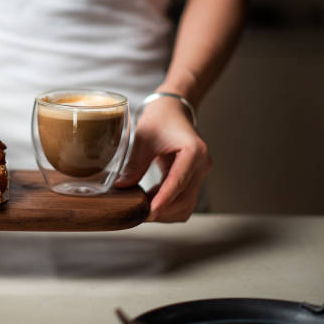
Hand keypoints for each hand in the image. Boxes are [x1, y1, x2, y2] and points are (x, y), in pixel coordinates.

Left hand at [114, 97, 211, 221]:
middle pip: (186, 199)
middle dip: (163, 210)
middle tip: (138, 213)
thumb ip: (135, 164)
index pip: (179, 182)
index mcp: (194, 151)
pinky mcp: (194, 177)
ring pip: (187, 204)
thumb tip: (122, 187)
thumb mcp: (143, 139)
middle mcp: (202, 164)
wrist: (172, 110)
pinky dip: (167, 204)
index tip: (149, 212)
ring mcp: (200, 172)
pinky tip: (149, 201)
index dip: (163, 200)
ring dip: (166, 211)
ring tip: (142, 208)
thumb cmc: (160, 119)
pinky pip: (184, 199)